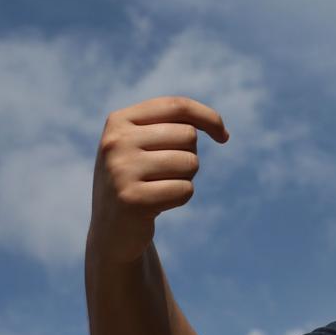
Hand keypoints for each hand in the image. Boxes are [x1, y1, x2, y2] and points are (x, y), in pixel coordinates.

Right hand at [88, 96, 227, 263]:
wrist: (111, 229)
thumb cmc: (140, 179)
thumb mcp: (147, 144)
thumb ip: (175, 125)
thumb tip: (221, 131)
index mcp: (119, 121)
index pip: (177, 106)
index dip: (209, 118)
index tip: (223, 136)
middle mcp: (116, 142)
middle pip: (188, 135)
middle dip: (190, 154)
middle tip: (167, 172)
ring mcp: (121, 170)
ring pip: (190, 162)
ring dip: (186, 177)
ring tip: (160, 187)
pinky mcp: (133, 199)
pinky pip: (185, 190)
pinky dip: (181, 197)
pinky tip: (159, 205)